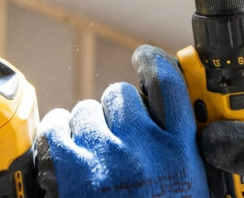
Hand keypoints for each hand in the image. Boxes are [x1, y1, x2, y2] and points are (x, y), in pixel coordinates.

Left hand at [34, 45, 208, 197]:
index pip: (171, 86)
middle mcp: (147, 145)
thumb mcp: (189, 193)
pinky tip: (59, 156)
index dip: (154, 64)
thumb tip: (158, 134)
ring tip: (86, 157)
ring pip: (85, 111)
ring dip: (83, 129)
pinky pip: (56, 128)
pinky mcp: (70, 167)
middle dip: (113, 113)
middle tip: (111, 139)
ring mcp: (107, 153)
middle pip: (122, 96)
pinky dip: (54, 138)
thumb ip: (179, 162)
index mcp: (182, 154)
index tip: (144, 59)